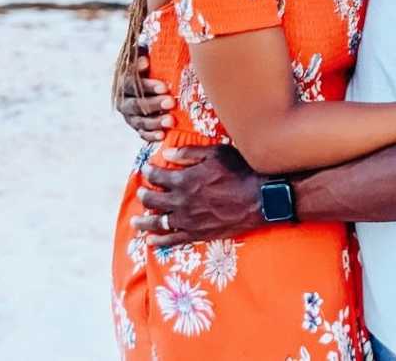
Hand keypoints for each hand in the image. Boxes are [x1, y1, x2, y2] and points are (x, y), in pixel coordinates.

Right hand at [116, 54, 176, 141]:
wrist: (150, 84)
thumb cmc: (153, 65)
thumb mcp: (147, 57)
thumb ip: (143, 54)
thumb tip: (144, 59)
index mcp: (124, 81)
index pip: (132, 83)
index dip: (147, 86)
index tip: (164, 87)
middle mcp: (124, 100)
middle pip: (137, 104)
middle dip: (154, 104)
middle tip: (171, 102)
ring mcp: (130, 116)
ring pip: (140, 121)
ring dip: (155, 121)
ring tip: (171, 120)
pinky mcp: (137, 127)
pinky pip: (142, 134)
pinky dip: (152, 135)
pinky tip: (162, 135)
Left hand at [132, 146, 263, 246]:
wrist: (258, 198)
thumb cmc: (239, 170)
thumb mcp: (215, 153)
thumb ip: (189, 154)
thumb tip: (166, 153)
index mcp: (184, 180)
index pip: (158, 177)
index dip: (149, 172)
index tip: (146, 170)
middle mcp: (182, 202)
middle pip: (154, 200)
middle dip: (144, 195)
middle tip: (141, 192)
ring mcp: (188, 220)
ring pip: (159, 222)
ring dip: (145, 220)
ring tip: (136, 220)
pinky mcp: (197, 234)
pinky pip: (173, 240)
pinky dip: (160, 241)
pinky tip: (151, 241)